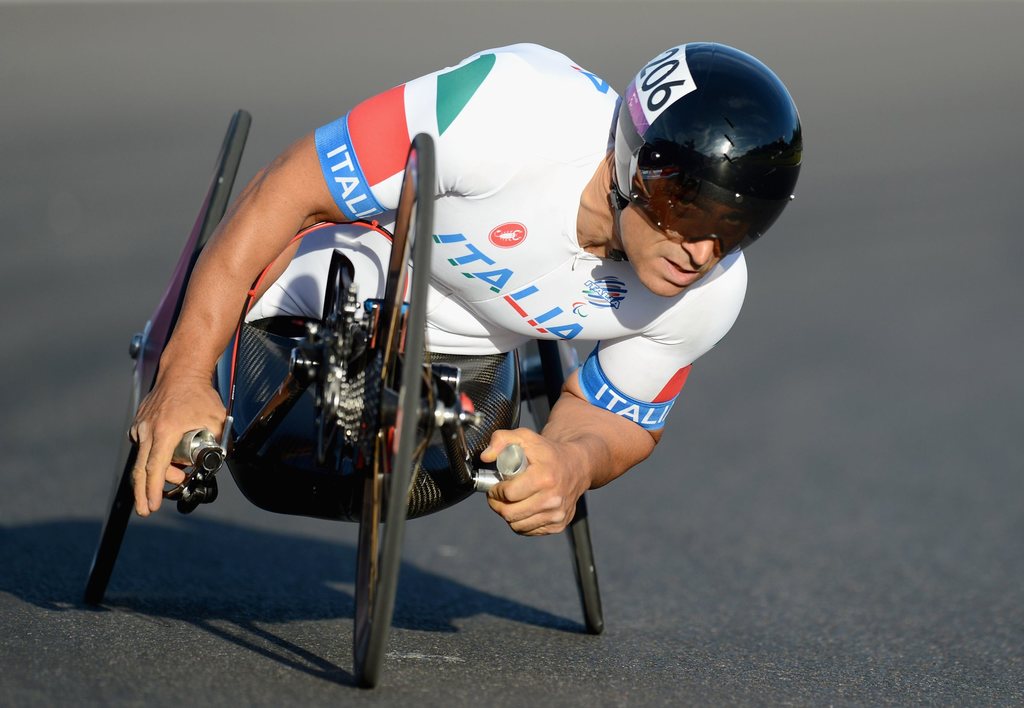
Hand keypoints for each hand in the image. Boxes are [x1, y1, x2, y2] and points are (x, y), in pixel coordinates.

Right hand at [129, 370, 225, 516]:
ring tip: (178, 474)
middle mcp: (148, 430)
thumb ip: (220, 441)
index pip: (155, 467)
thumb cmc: (200, 394)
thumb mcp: (217, 418)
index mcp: (165, 430)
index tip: (152, 505)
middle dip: (143, 493)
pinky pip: (144, 447)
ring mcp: (141, 426)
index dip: (153, 489)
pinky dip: (154, 457)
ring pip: (143, 459)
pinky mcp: (139, 423)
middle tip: (147, 509)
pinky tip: (169, 458)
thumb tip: (220, 460)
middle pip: (141, 470)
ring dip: (158, 472)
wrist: (182, 372)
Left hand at [480, 428, 590, 535]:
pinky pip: (528, 530)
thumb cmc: (548, 452)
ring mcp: (557, 514)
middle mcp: (553, 499)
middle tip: (497, 495)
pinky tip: (523, 507)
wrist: (577, 466)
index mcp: (544, 477)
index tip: (496, 485)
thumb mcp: (525, 438)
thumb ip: (502, 440)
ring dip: (508, 514)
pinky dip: (521, 522)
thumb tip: (485, 457)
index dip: (496, 491)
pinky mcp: (558, 525)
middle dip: (498, 504)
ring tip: (510, 501)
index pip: (509, 494)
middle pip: (510, 513)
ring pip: (517, 525)